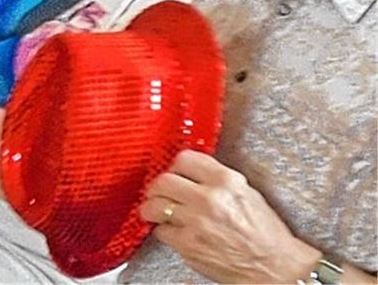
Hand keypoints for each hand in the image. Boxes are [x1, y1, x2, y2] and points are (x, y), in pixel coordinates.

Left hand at [139, 149, 319, 283]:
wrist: (276, 269)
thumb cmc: (265, 234)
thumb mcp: (246, 192)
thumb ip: (216, 178)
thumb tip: (188, 170)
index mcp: (226, 181)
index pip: (184, 158)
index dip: (175, 166)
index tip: (173, 172)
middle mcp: (210, 198)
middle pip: (163, 180)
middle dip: (157, 187)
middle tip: (158, 192)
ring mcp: (197, 222)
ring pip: (155, 205)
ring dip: (152, 208)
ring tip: (155, 210)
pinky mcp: (189, 245)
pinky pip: (161, 231)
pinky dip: (163, 231)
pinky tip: (172, 231)